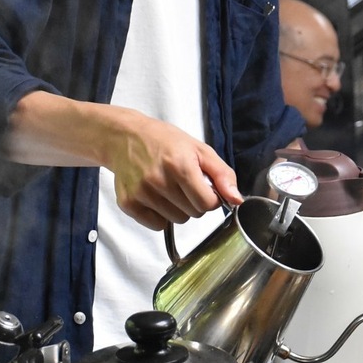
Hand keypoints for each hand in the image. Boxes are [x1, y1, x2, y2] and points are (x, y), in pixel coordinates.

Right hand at [106, 112, 242, 230]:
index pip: (208, 204)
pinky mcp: (128, 203)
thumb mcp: (200, 150)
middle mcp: (159, 181)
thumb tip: (236, 200)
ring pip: (176, 220)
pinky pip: (157, 225)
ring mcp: (142, 193)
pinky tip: (156, 196)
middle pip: (193, 213)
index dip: (211, 198)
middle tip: (183, 183)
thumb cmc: (165, 141)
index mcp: (180, 165)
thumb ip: (222, 175)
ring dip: (178, 209)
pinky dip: (160, 215)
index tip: (204, 187)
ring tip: (169, 188)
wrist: (126, 137)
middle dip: (194, 201)